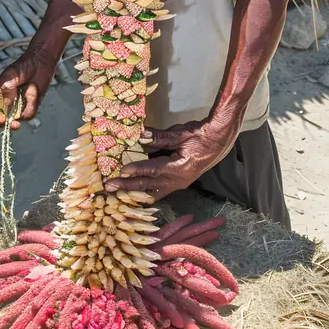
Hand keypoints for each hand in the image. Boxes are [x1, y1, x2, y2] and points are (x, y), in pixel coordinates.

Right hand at [0, 48, 56, 129]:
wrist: (41, 62)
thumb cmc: (24, 65)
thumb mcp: (11, 73)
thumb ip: (6, 87)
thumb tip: (5, 102)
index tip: (2, 119)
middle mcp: (7, 102)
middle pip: (4, 119)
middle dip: (10, 121)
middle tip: (15, 124)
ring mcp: (19, 105)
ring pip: (18, 117)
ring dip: (26, 104)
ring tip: (30, 88)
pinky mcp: (30, 107)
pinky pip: (29, 113)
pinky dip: (32, 104)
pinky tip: (34, 91)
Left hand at [104, 120, 227, 201]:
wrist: (219, 142)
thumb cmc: (200, 136)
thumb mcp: (180, 134)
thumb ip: (159, 137)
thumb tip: (140, 135)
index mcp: (180, 168)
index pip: (154, 170)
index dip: (137, 170)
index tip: (122, 171)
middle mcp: (178, 181)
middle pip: (149, 186)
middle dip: (127, 187)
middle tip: (109, 187)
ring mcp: (178, 184)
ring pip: (152, 193)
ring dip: (134, 193)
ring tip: (116, 194)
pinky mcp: (177, 183)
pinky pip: (158, 191)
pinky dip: (144, 192)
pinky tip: (132, 193)